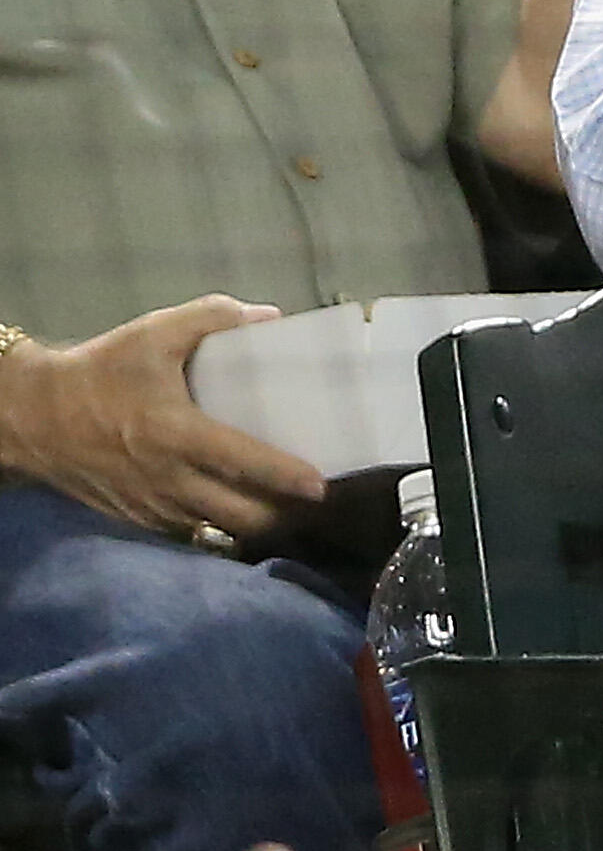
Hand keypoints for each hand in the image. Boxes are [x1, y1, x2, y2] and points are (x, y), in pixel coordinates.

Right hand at [0, 300, 322, 538]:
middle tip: (313, 499)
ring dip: (256, 525)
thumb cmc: (101, 372)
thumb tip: (270, 317)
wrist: (34, 416)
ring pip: (218, 531)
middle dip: (283, 514)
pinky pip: (190, 533)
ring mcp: (152, 506)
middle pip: (241, 516)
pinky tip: (241, 512)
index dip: (285, 477)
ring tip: (288, 508)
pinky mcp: (137, 519)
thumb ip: (213, 317)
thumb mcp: (154, 333)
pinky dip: (219, 528)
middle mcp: (168, 479)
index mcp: (176, 433)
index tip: (321, 484)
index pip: (243, 462)